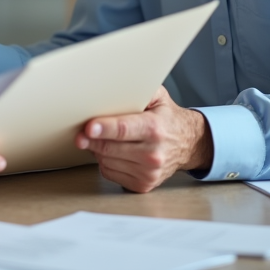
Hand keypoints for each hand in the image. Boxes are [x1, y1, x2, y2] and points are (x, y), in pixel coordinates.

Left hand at [75, 86, 212, 192]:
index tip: (88, 128)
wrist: (188, 144)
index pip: (124, 130)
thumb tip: (112, 85)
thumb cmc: (167, 118)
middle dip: (92, 141)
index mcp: (155, 129)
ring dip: (98, 151)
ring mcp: (149, 172)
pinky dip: (105, 163)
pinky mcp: (143, 185)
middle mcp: (153, 154)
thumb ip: (137, 89)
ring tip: (104, 140)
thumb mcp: (158, 97)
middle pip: (111, 148)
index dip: (104, 129)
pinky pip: (110, 174)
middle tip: (80, 134)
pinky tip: (113, 153)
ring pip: (107, 162)